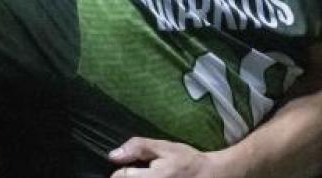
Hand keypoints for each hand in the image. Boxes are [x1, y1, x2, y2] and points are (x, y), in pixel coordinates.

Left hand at [109, 138, 230, 177]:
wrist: (209, 176)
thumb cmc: (186, 160)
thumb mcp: (164, 147)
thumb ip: (138, 148)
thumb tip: (113, 155)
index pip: (119, 177)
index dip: (122, 170)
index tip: (130, 166)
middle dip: (129, 177)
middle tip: (143, 173)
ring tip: (150, 176)